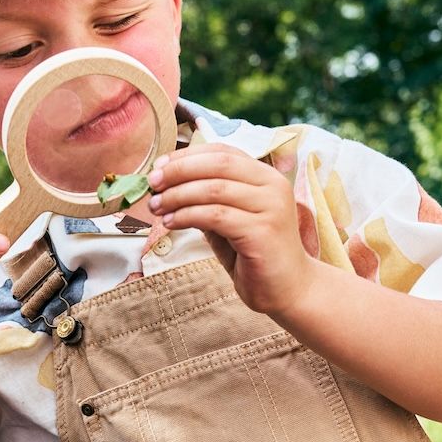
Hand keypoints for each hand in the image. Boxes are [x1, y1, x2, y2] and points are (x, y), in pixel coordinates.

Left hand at [147, 144, 317, 316]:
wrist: (289, 290)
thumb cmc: (254, 254)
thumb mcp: (228, 218)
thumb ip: (207, 198)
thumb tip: (166, 183)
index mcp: (266, 176)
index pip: (222, 151)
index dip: (187, 156)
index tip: (158, 167)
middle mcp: (273, 185)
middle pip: (217, 164)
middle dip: (178, 171)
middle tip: (152, 184)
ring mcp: (271, 207)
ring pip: (214, 188)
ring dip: (177, 196)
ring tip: (156, 207)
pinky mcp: (262, 232)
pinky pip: (215, 215)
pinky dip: (187, 216)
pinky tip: (170, 223)